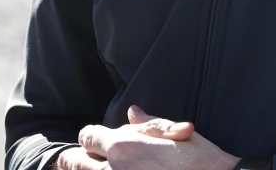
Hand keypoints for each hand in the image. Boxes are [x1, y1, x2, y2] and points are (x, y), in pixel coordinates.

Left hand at [58, 105, 237, 169]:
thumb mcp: (177, 133)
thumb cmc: (200, 161)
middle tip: (81, 161)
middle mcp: (115, 169)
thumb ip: (148, 123)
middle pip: (74, 162)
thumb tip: (132, 111)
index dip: (90, 138)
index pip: (87, 136)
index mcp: (124, 145)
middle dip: (76, 160)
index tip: (94, 143)